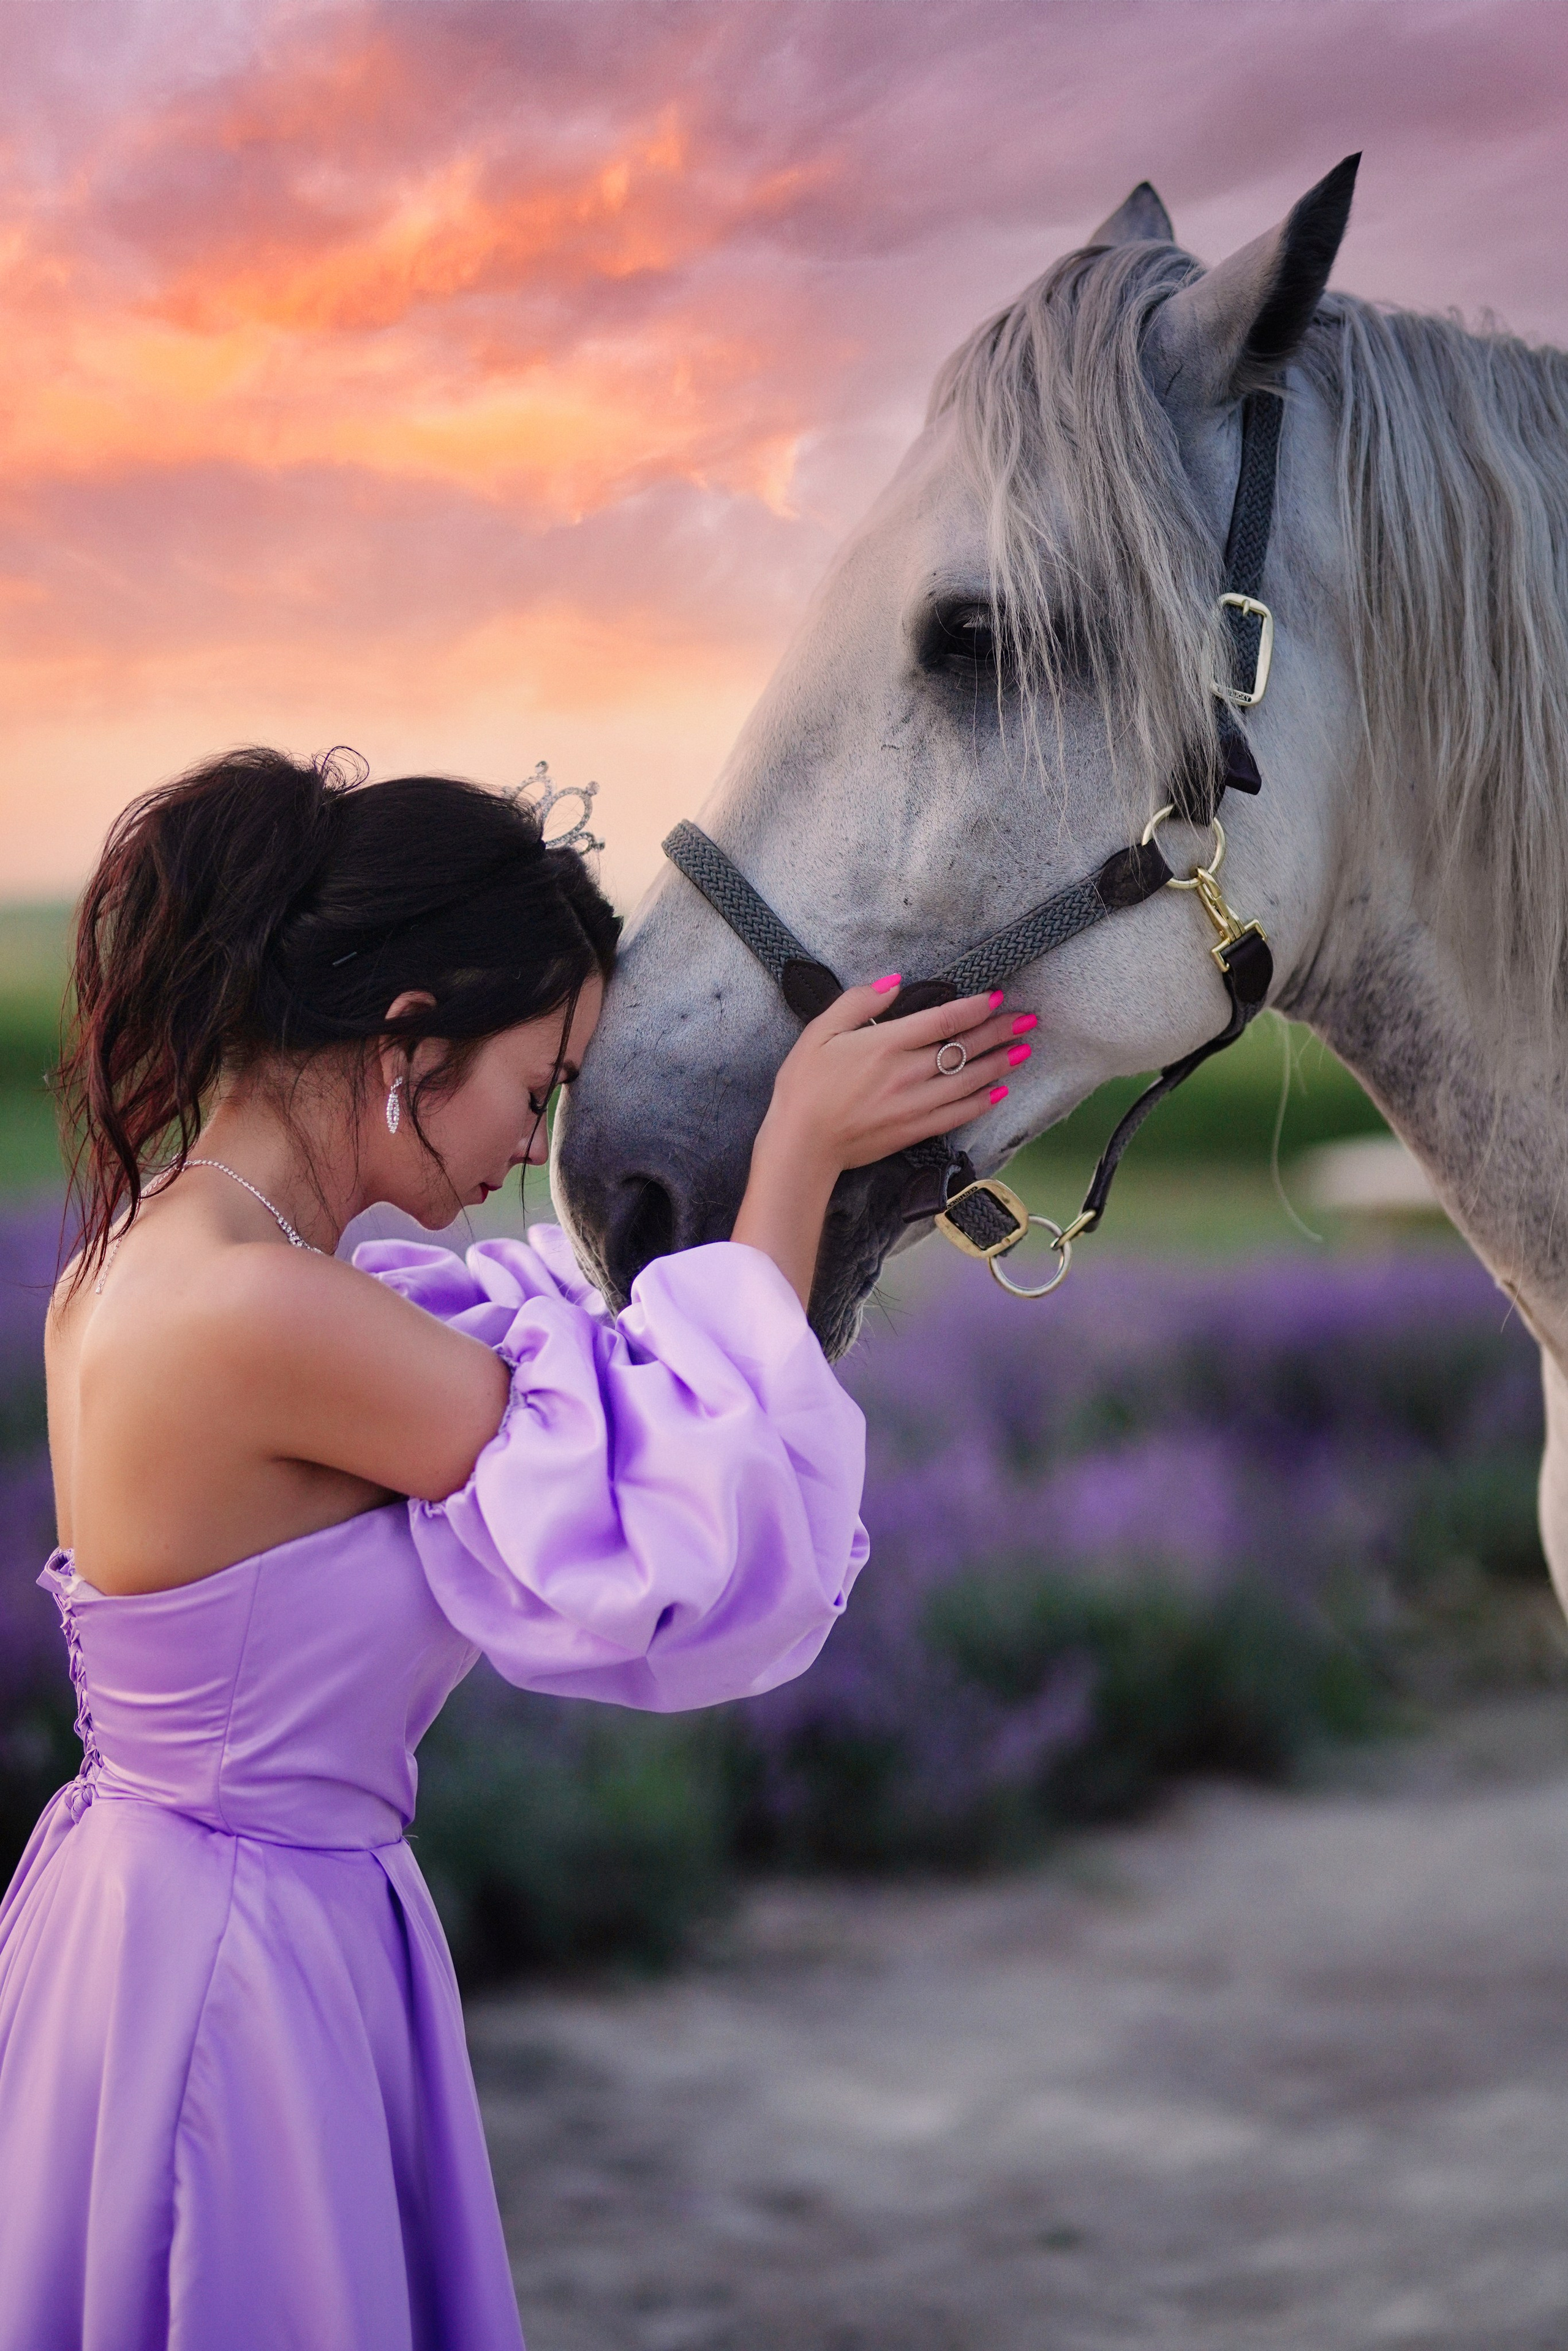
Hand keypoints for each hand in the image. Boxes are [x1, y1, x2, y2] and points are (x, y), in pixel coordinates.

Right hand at [759, 980, 1021, 1178]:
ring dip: (999, 1064)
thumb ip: (857, 1002)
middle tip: (1027, 1019)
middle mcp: (906, 1073)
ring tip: (1024, 1049)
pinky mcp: (915, 1130)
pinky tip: (1000, 1090)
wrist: (801, 1145)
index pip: (942, 1020)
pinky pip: (959, 1114)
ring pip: (968, 1080)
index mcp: (884, 1044)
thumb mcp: (819, 1032)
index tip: (996, 997)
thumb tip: (894, 982)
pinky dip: (983, 1102)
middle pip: (963, 1047)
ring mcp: (914, 1104)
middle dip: (999, 1031)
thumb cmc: (804, 1087)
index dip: (974, 1007)